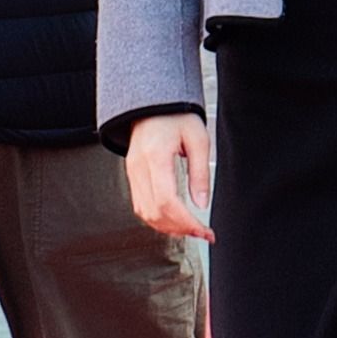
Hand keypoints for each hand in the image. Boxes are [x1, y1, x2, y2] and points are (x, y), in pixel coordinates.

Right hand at [122, 114, 213, 240]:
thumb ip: (200, 173)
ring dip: (167, 227)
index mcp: (156, 156)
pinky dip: (157, 218)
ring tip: (190, 229)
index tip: (204, 230)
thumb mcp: (198, 139)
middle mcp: (139, 167)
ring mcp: (133, 172)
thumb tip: (201, 203)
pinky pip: (140, 205)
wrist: (154, 105)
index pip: (167, 201)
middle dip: (180, 229)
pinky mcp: (133, 176)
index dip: (186, 222)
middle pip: (154, 212)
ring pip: (145, 213)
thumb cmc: (176, 116)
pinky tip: (174, 220)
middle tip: (202, 232)